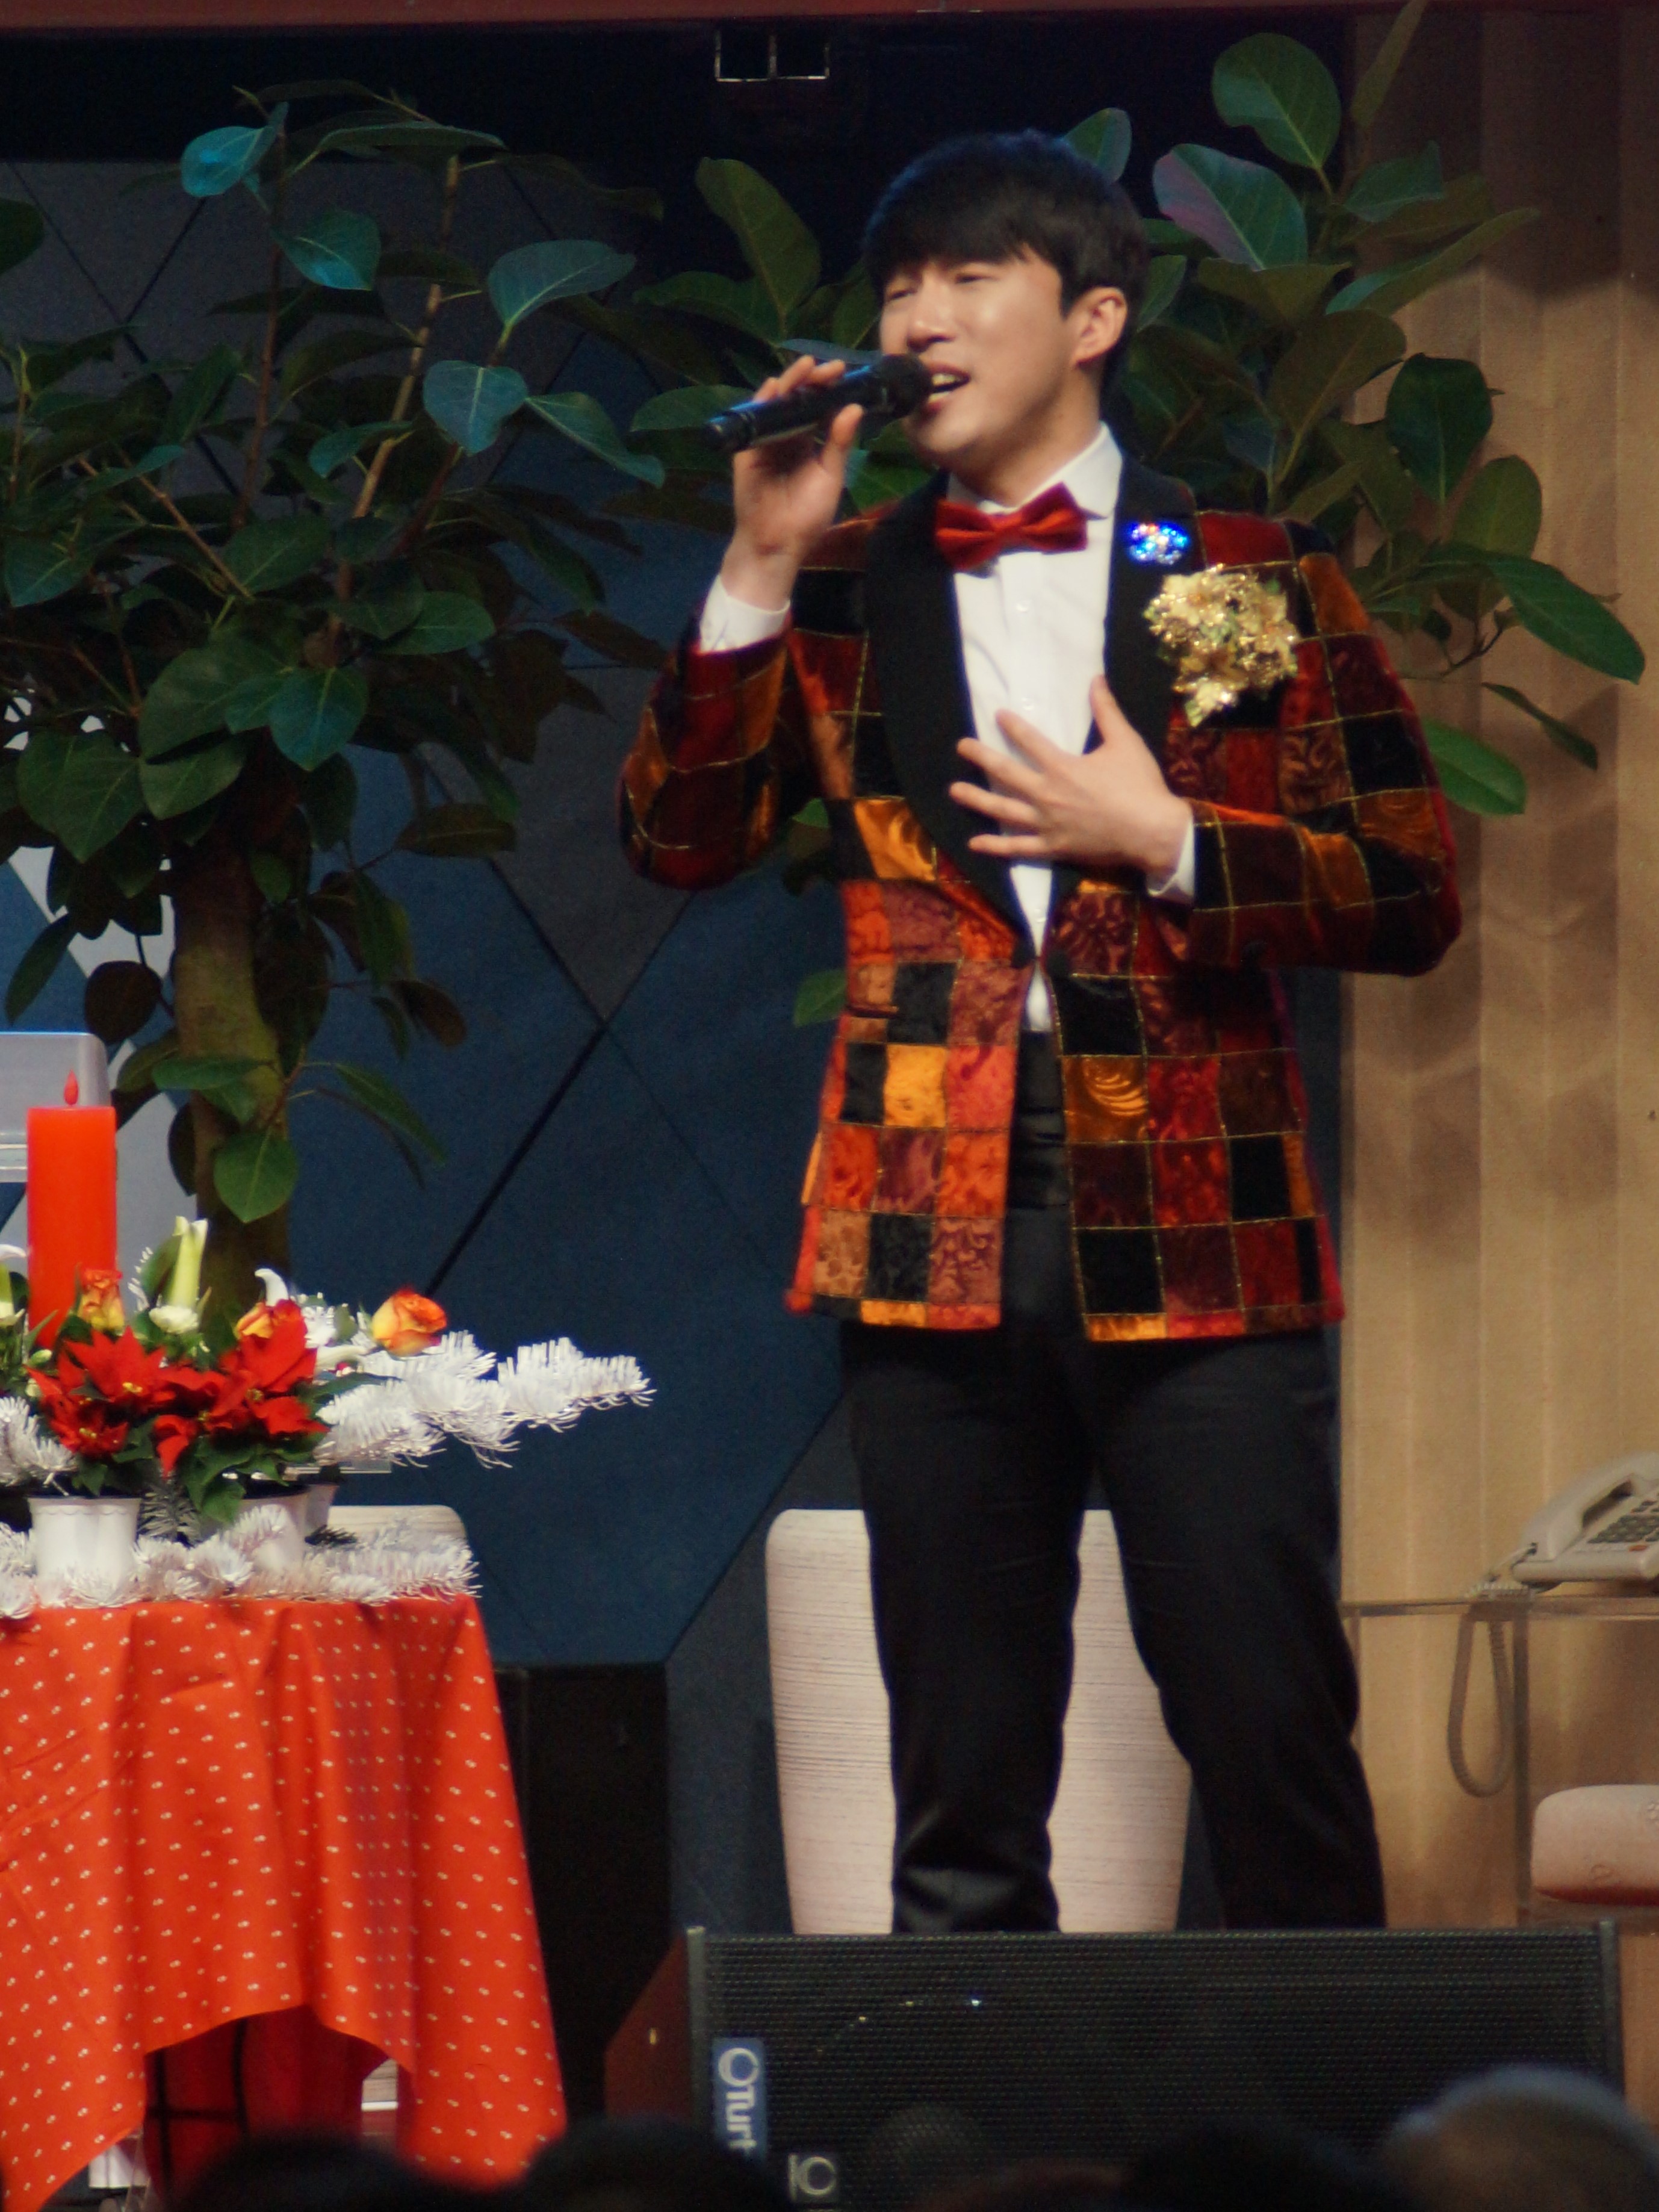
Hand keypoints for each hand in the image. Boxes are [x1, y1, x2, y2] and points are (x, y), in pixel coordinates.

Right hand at [719, 355, 863, 608]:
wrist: (777, 544)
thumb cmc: (807, 517)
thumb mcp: (830, 477)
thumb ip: (839, 443)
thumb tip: (854, 408)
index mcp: (810, 442)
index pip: (820, 408)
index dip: (830, 390)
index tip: (845, 374)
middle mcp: (789, 436)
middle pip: (800, 400)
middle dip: (814, 381)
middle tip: (831, 369)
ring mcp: (767, 440)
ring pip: (778, 404)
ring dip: (792, 383)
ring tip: (808, 368)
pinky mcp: (748, 449)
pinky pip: (755, 419)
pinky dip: (764, 401)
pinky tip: (775, 386)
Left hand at [948, 676, 1191, 877]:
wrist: (1152, 831)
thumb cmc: (1140, 785)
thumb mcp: (1125, 742)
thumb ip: (1106, 711)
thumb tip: (1096, 679)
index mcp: (1062, 768)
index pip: (1029, 742)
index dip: (1012, 727)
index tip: (998, 716)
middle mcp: (1047, 795)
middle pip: (1006, 773)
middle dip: (981, 758)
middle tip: (962, 747)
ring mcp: (1047, 824)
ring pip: (1003, 811)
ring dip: (977, 800)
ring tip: (954, 791)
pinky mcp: (1053, 847)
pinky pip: (1018, 849)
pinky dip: (996, 847)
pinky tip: (975, 843)